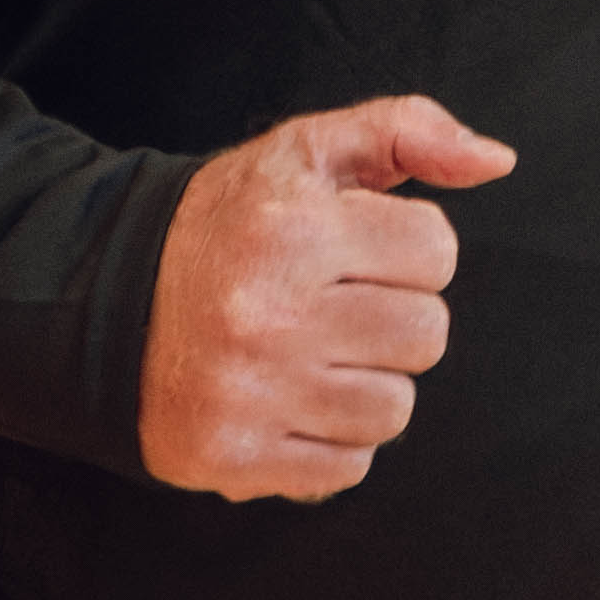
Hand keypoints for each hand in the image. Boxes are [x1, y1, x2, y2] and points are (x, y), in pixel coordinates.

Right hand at [140, 94, 515, 501]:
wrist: (102, 302)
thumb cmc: (225, 226)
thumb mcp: (303, 153)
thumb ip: (405, 132)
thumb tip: (497, 160)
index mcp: (290, 228)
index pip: (435, 250)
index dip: (406, 249)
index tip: (357, 251)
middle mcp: (268, 312)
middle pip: (426, 334)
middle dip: (393, 316)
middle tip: (335, 306)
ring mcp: (250, 392)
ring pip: (395, 409)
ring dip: (367, 385)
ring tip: (311, 355)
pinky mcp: (234, 457)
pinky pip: (350, 466)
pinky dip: (332, 440)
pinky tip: (288, 400)